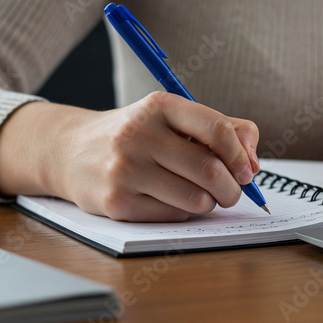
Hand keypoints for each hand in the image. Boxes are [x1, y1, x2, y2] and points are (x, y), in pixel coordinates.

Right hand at [0, 91, 259, 221]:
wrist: (68, 151)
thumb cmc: (136, 135)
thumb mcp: (172, 118)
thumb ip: (222, 128)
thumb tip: (253, 160)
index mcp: (159, 106)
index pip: (217, 129)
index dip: (240, 155)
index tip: (248, 170)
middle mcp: (139, 134)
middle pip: (209, 170)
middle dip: (231, 188)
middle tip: (232, 192)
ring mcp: (125, 169)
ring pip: (195, 199)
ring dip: (209, 203)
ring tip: (202, 196)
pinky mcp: (115, 202)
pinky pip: (172, 216)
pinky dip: (184, 213)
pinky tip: (173, 201)